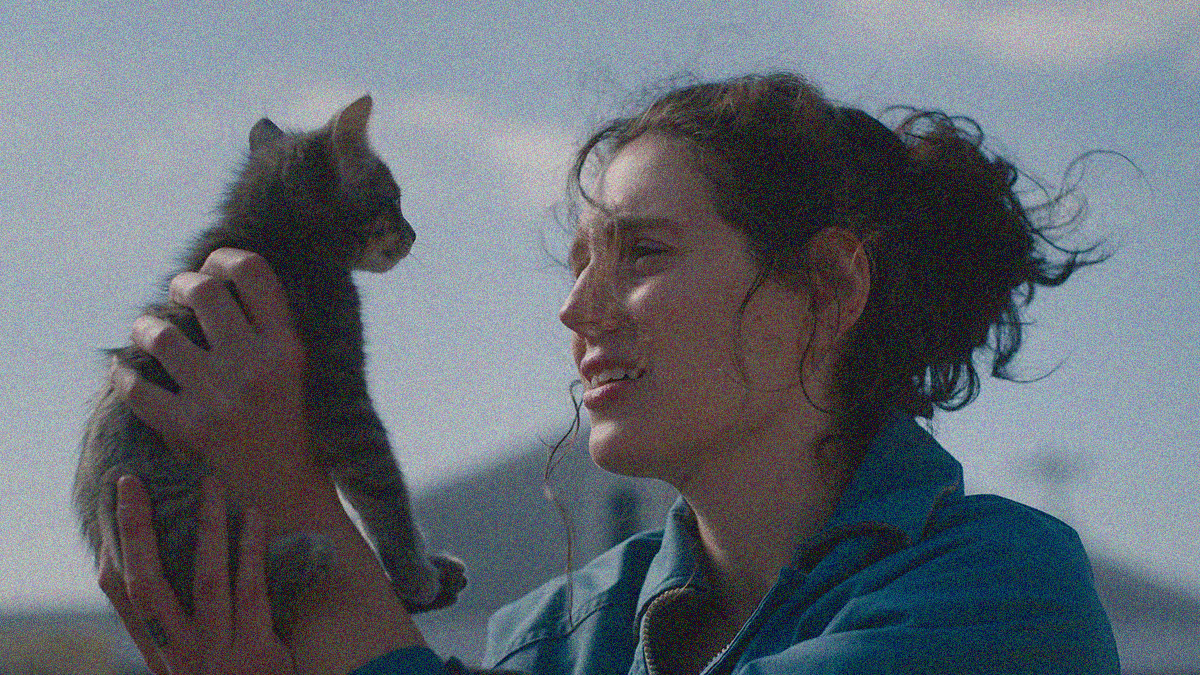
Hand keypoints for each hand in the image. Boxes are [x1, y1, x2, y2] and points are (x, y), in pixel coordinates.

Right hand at [100, 474, 295, 674]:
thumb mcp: (196, 662)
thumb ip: (183, 627)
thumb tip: (172, 568)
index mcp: (160, 653)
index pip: (124, 599)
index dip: (115, 554)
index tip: (115, 512)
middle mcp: (178, 654)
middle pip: (146, 585)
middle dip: (137, 530)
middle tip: (132, 483)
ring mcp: (216, 653)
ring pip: (203, 580)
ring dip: (206, 527)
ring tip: (210, 484)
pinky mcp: (256, 653)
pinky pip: (250, 591)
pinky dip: (251, 551)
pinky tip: (254, 517)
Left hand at [111, 248, 327, 515]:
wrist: (286, 497)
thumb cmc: (289, 428)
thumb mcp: (295, 372)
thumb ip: (264, 330)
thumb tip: (211, 280)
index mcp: (287, 348)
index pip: (252, 272)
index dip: (224, 257)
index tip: (213, 266)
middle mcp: (255, 367)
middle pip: (202, 291)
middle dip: (182, 285)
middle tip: (178, 296)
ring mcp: (220, 398)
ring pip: (161, 335)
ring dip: (147, 328)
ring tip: (150, 334)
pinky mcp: (189, 429)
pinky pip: (137, 387)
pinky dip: (124, 376)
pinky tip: (126, 373)